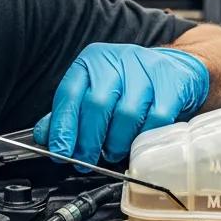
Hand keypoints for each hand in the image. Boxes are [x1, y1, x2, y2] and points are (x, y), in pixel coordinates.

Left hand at [33, 44, 208, 165]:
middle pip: (97, 105)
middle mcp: (117, 60)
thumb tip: (45, 136)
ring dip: (116, 142)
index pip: (70, 93)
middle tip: (85, 160)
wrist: (176, 69)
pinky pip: (155, 119)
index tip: (60, 151)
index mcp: (92, 61)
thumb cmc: (129, 84)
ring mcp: (146, 70)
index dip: (63, 126)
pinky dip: (143, 137)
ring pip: (126, 114)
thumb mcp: (95, 90)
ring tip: (112, 152)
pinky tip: (136, 142)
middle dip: (88, 140)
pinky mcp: (171, 84)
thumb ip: (70, 113)